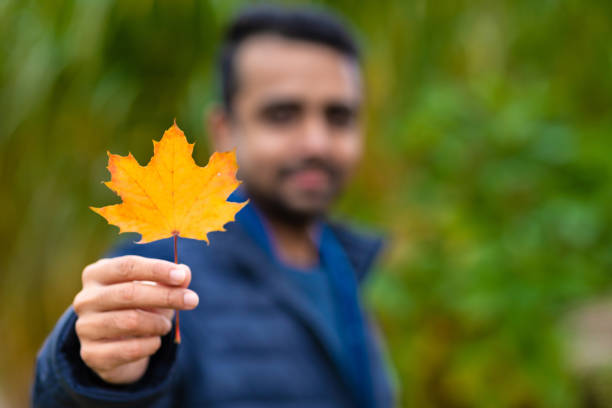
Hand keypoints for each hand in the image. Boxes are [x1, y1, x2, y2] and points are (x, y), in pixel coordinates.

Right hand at [73, 255, 198, 383]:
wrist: (116, 346)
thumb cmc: (138, 306)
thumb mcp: (155, 289)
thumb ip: (171, 279)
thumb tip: (185, 273)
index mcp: (97, 274)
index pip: (127, 266)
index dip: (156, 269)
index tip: (181, 276)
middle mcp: (86, 299)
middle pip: (128, 293)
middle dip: (165, 296)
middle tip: (192, 300)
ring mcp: (85, 327)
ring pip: (129, 322)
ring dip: (157, 323)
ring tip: (166, 325)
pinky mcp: (91, 354)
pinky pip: (129, 349)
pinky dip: (150, 344)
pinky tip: (154, 341)